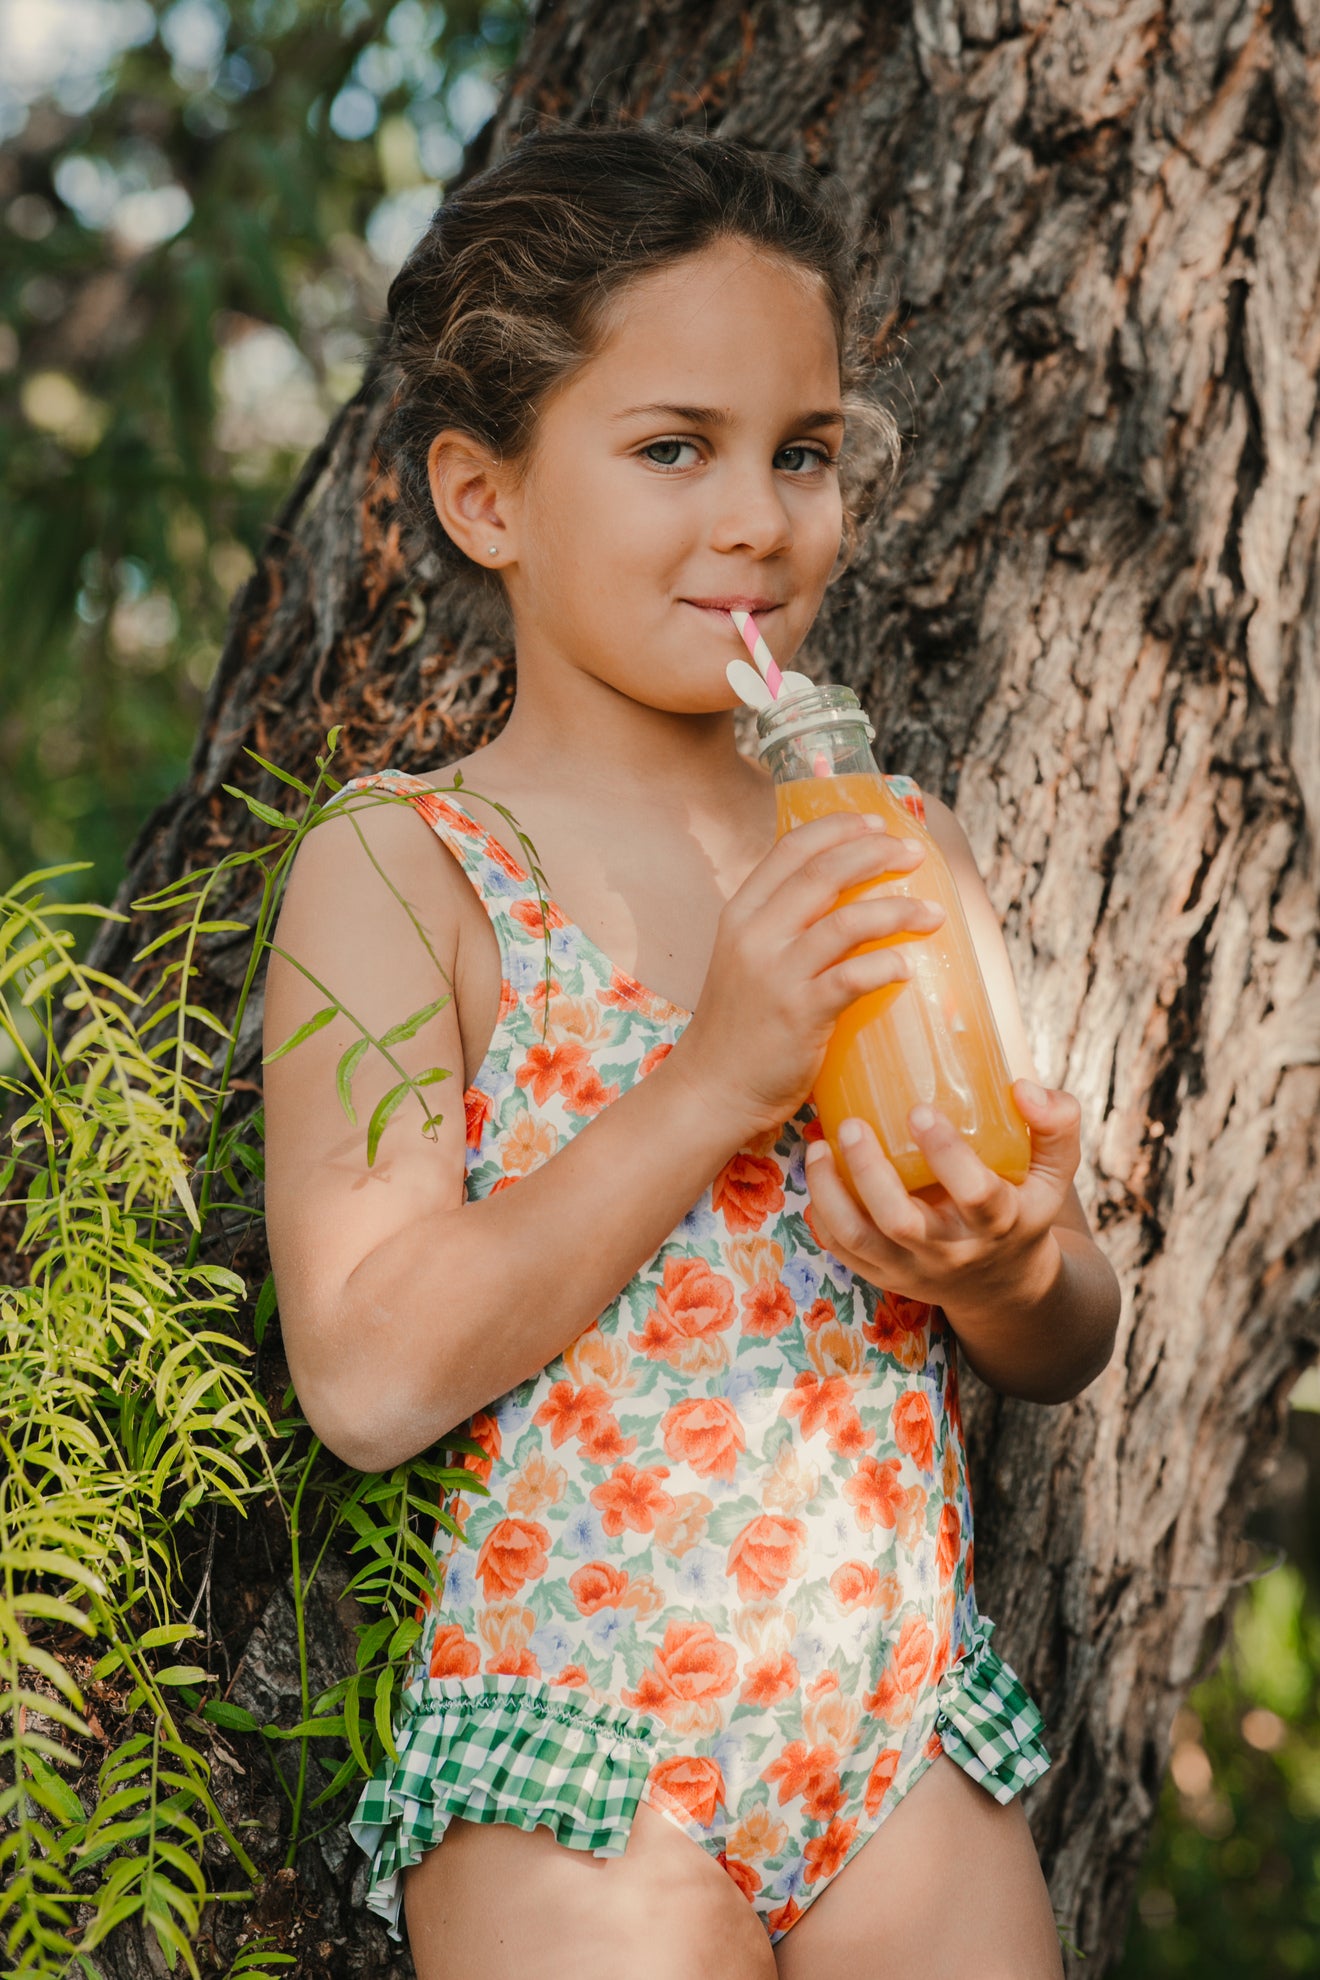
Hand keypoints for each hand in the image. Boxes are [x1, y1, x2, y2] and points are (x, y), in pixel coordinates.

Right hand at [669, 812, 944, 1139]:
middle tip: (916, 855)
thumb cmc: (739, 1028)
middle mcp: (755, 934)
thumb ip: (781, 928)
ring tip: (933, 915)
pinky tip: (907, 968)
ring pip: (848, 921)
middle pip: (825, 872)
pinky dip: (887, 966)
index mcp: (741, 913)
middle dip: (878, 854)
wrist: (712, 1090)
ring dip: (899, 911)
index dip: (839, 828)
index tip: (878, 823)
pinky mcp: (799, 1013)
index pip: (792, 848)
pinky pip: (854, 977)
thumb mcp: (745, 960)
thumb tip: (842, 901)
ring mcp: (776, 973)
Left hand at [803, 1080, 1082, 1314]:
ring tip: (817, 1147)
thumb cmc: (1023, 1209)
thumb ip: (1056, 1124)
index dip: (947, 1153)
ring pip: (859, 1240)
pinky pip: (843, 1251)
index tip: (919, 1110)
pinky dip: (822, 1214)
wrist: (1003, 1286)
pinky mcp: (884, 1275)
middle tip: (850, 1124)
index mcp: (1000, 1222)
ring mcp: (913, 1269)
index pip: (975, 1193)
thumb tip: (1022, 1087)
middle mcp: (953, 1252)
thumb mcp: (1054, 1173)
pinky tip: (819, 1172)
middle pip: (902, 1222)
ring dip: (830, 1193)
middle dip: (870, 1172)